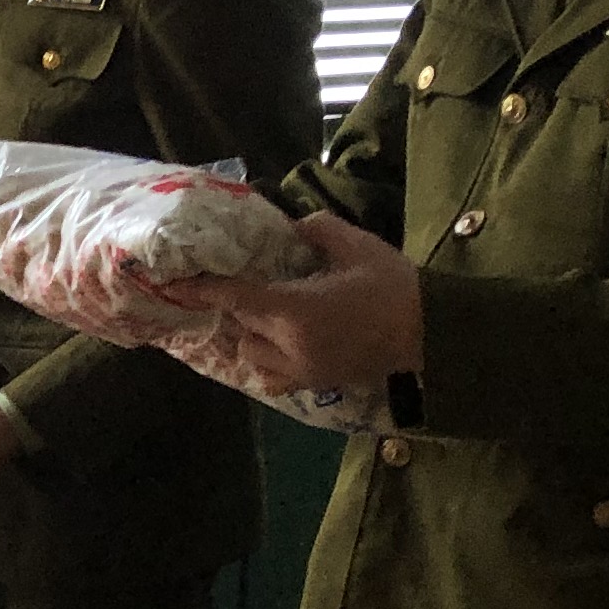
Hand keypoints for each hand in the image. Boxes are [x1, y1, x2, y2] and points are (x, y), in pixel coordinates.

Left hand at [180, 212, 427, 392]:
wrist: (432, 333)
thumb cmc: (395, 286)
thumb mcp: (359, 246)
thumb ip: (319, 231)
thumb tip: (292, 224)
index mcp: (296, 311)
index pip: (236, 298)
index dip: (203, 288)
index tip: (176, 281)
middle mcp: (290, 346)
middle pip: (241, 324)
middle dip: (237, 304)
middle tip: (241, 282)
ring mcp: (302, 370)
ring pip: (251, 354)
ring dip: (250, 333)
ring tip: (266, 312)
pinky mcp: (316, 384)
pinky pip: (273, 377)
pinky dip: (267, 360)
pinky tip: (279, 341)